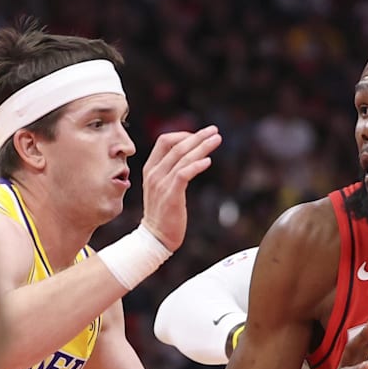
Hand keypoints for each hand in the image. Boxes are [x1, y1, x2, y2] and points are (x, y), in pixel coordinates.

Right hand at [139, 125, 220, 250]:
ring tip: (217, 140)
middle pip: (176, 145)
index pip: (164, 141)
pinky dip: (196, 166)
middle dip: (197, 136)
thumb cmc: (163, 213)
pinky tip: (208, 162)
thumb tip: (190, 160)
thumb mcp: (163, 188)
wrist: (155, 238)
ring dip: (202, 146)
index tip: (199, 136)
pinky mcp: (171, 195)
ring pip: (182, 157)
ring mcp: (161, 183)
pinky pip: (183, 174)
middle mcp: (154, 173)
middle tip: (214, 130)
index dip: (183, 135)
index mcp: (150, 168)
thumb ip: (171, 172)